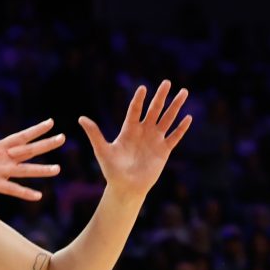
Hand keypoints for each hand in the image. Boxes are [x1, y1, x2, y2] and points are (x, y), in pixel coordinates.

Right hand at [0, 119, 63, 202]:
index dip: (36, 130)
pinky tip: (39, 196)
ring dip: (42, 169)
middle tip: (63, 138)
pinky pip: (13, 189)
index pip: (21, 136)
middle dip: (46, 143)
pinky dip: (26, 193)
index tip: (51, 122)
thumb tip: (9, 154)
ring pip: (24, 169)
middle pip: (27, 149)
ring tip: (58, 169)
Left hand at [79, 80, 192, 201]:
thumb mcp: (102, 150)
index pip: (135, 110)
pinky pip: (174, 137)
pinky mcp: (164, 150)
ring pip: (167, 119)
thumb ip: (95, 134)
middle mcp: (143, 131)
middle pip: (154, 110)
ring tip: (183, 92)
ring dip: (175, 106)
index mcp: (129, 130)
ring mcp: (155, 140)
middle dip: (161, 96)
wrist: (126, 188)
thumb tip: (81, 118)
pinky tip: (188, 118)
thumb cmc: (112, 170)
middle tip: (167, 82)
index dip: (139, 99)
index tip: (143, 88)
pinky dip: (181, 128)